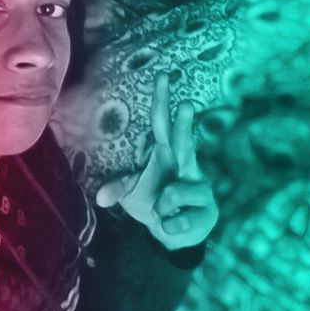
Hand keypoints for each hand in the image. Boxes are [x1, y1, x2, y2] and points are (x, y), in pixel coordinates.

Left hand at [96, 73, 218, 250]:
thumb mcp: (132, 194)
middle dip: (184, 124)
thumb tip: (101, 198)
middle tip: (186, 103)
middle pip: (184, 140)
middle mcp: (185, 164)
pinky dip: (171, 226)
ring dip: (163, 207)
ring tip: (162, 213)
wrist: (174, 235)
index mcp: (165, 153)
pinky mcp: (209, 209)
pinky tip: (172, 226)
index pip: (162, 122)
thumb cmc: (153, 202)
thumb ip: (120, 189)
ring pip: (175, 192)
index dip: (162, 100)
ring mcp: (199, 185)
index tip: (162, 75)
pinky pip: (181, 219)